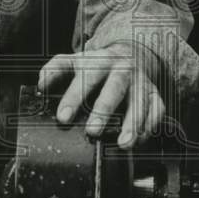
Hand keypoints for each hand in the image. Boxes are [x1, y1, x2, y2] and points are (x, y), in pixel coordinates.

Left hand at [38, 43, 163, 148]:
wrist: (130, 53)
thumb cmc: (97, 64)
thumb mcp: (74, 60)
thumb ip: (55, 69)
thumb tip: (41, 85)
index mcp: (100, 61)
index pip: (86, 77)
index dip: (74, 97)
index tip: (63, 117)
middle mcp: (123, 69)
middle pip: (115, 88)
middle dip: (104, 110)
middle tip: (92, 131)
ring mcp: (141, 81)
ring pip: (140, 101)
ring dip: (133, 123)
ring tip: (123, 144)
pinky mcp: (155, 93)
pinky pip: (157, 109)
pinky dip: (150, 125)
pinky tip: (139, 140)